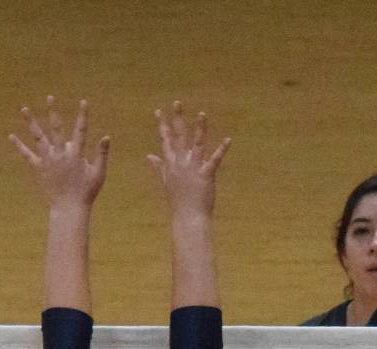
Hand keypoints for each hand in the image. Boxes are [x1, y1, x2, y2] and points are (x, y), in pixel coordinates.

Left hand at [10, 97, 108, 207]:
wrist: (69, 208)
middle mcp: (60, 154)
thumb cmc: (86, 192)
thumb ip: (102, 155)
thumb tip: (106, 136)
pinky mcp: (39, 168)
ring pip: (38, 137)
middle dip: (54, 112)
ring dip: (31, 122)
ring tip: (24, 109)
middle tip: (50, 97)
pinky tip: (11, 136)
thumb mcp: (99, 174)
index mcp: (76, 154)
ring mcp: (48, 160)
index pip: (81, 131)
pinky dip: (19, 146)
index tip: (84, 102)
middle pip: (56, 129)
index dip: (83, 116)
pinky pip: (27, 155)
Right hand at [147, 100, 229, 215]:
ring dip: (200, 128)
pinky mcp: (206, 175)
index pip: (165, 140)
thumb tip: (149, 156)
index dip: (162, 125)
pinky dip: (222, 149)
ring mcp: (193, 168)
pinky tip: (228, 140)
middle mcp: (181, 163)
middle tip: (177, 102)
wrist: (188, 218)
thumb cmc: (178, 202)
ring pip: (196, 144)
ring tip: (202, 114)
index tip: (159, 110)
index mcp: (171, 164)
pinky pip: (215, 160)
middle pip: (179, 137)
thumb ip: (159, 166)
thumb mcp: (166, 182)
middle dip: (177, 119)